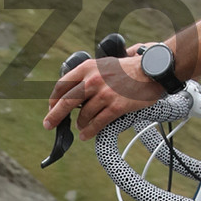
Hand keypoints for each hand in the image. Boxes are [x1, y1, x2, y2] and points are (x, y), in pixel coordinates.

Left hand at [43, 48, 164, 140]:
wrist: (152, 71)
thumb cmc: (129, 69)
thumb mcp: (103, 65)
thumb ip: (88, 76)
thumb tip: (73, 94)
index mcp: (87, 68)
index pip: (62, 85)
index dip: (54, 99)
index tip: (51, 107)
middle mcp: (93, 80)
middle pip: (66, 102)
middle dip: (54, 116)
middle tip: (48, 124)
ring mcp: (104, 94)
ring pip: (83, 115)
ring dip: (79, 124)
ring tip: (80, 127)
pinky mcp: (116, 106)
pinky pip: (98, 123)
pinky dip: (90, 131)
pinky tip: (86, 135)